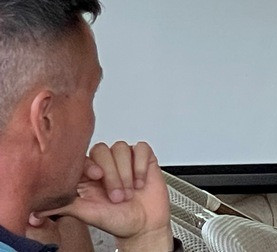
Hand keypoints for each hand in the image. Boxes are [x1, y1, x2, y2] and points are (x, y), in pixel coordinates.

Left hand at [37, 141, 171, 251]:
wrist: (142, 226)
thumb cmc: (115, 220)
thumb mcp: (85, 213)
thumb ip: (62, 206)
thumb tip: (36, 209)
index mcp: (88, 175)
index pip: (84, 156)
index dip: (90, 163)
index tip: (97, 177)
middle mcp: (105, 165)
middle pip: (103, 150)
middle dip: (112, 175)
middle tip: (117, 196)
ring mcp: (125, 160)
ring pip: (121, 148)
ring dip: (126, 172)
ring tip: (129, 191)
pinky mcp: (143, 158)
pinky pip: (141, 148)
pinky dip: (140, 166)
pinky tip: (140, 182)